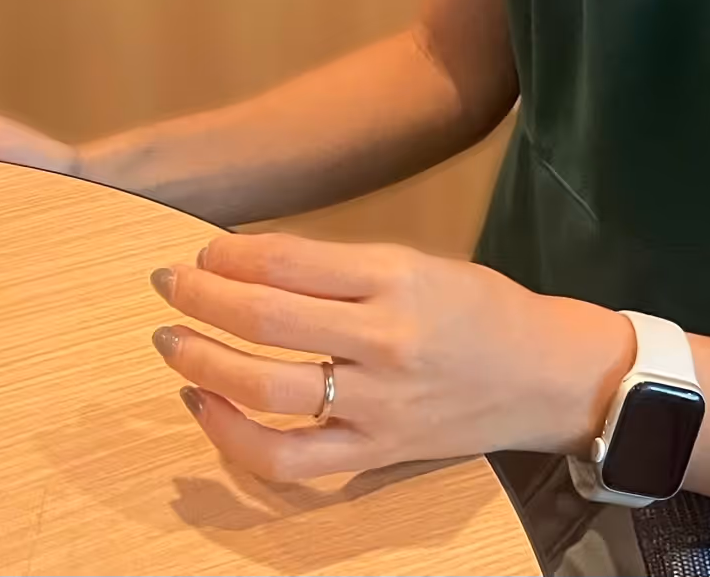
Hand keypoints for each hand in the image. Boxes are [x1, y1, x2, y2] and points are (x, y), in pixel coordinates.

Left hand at [148, 233, 633, 483]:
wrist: (541, 374)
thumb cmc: (478, 307)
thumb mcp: (417, 263)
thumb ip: (341, 269)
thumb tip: (252, 264)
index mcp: (396, 278)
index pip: (289, 262)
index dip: (232, 254)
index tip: (204, 250)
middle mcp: (384, 340)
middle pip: (266, 319)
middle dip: (202, 297)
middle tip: (167, 284)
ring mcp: (376, 405)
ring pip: (266, 388)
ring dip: (203, 361)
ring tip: (172, 340)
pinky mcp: (373, 454)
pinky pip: (287, 458)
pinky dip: (233, 436)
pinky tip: (204, 407)